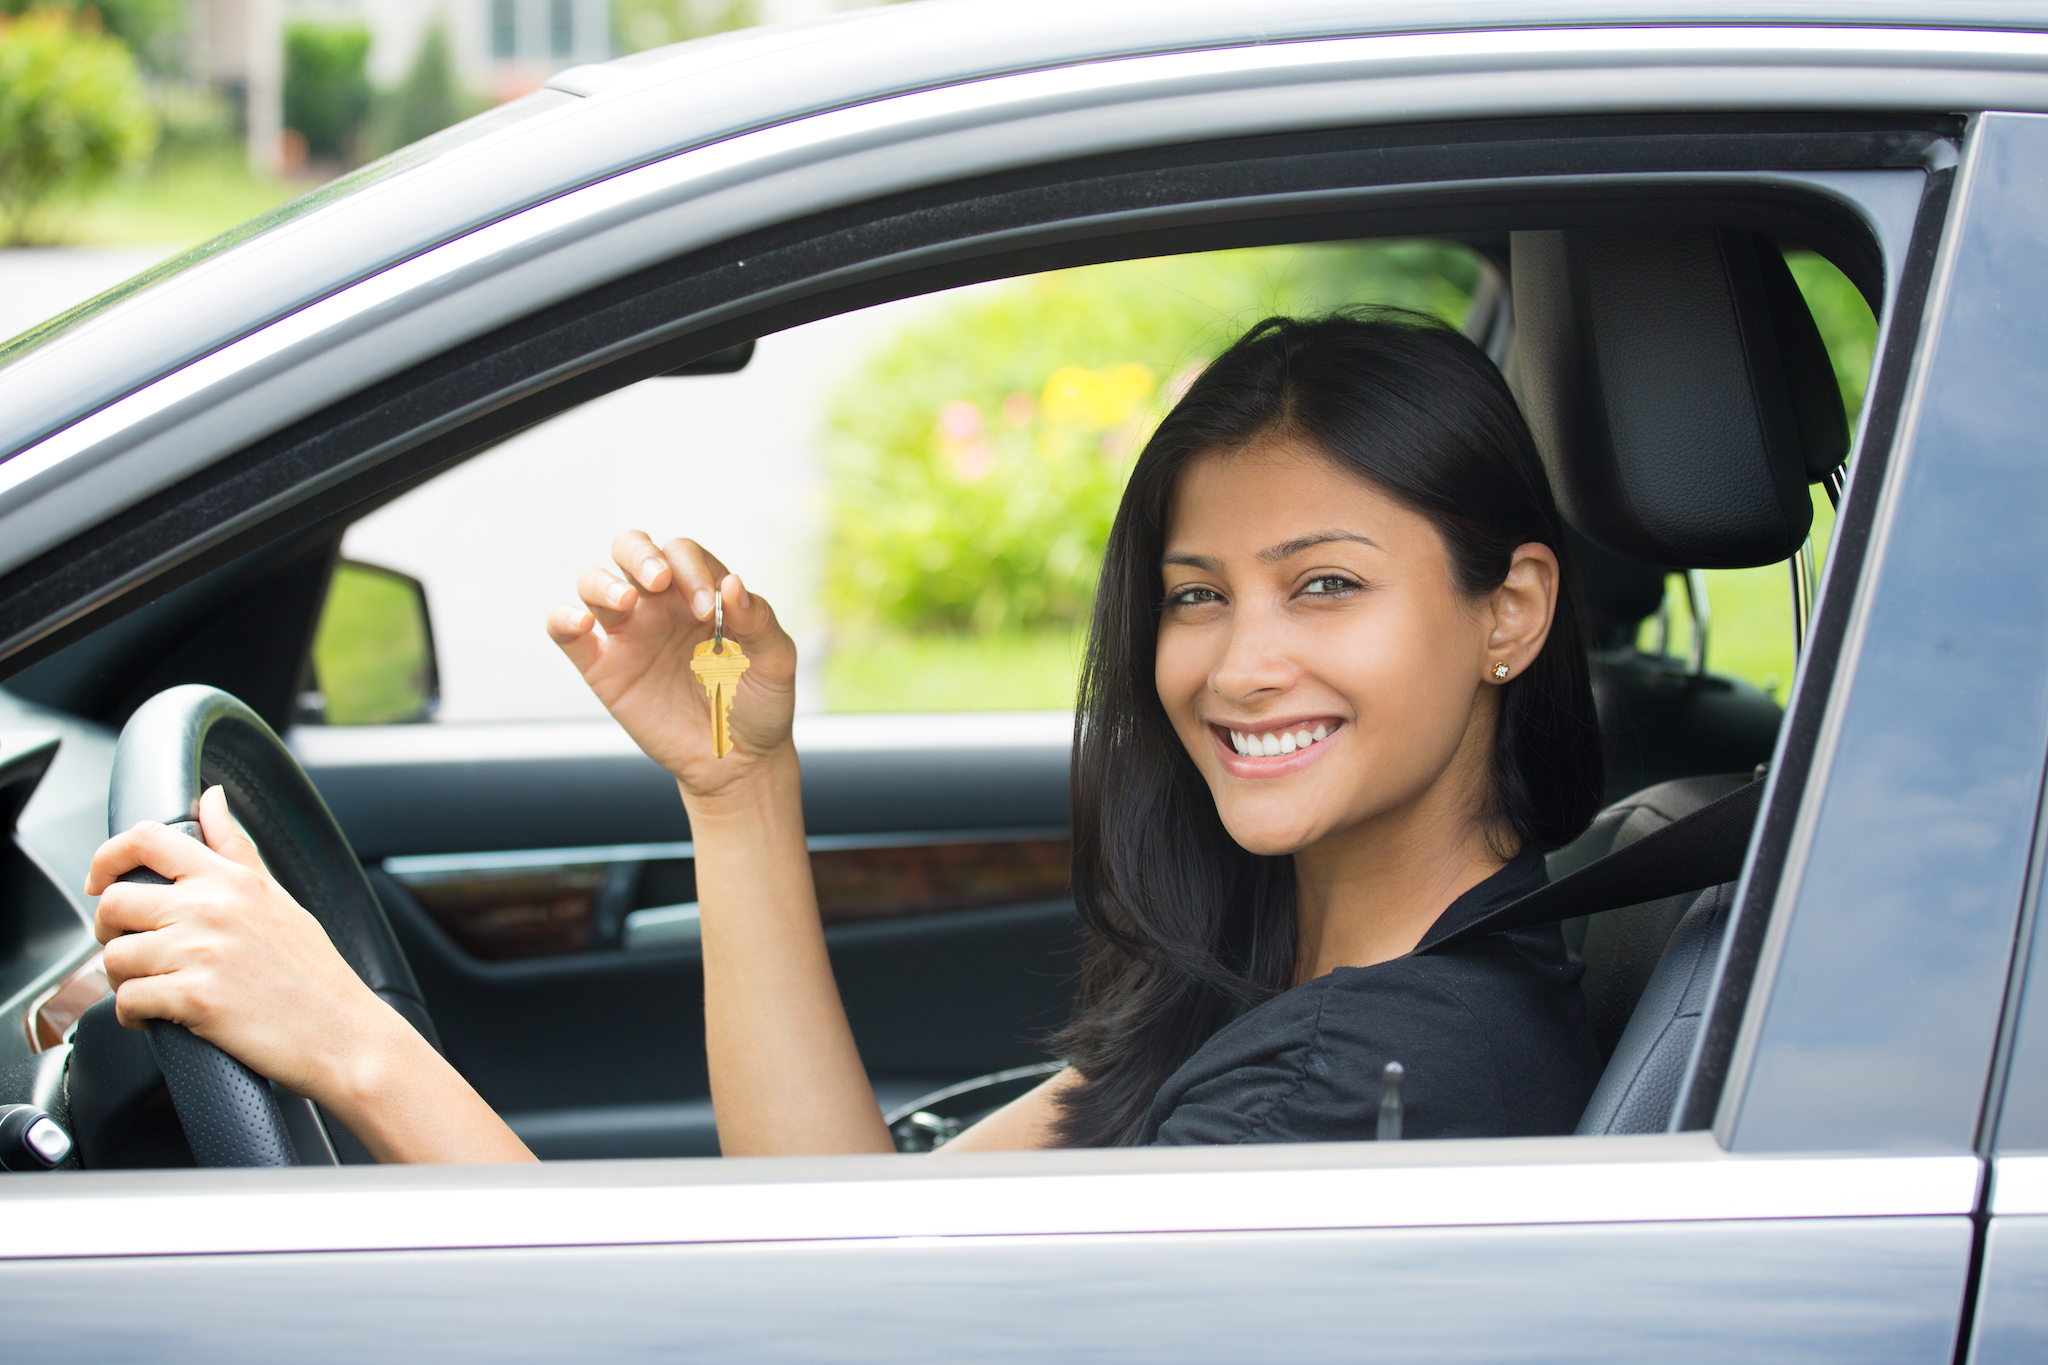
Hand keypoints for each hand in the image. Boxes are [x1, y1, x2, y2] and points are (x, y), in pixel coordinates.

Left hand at [86, 786, 413, 1105]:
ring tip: (151, 988)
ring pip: (113, 957)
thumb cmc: (314, 972)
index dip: (107, 857)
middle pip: (114, 902)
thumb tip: (212, 798)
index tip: (100, 881)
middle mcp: (212, 908)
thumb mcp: (277, 897)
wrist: (343, 1034)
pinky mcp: (194, 999)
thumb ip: (236, 848)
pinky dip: (132, 1015)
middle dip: (111, 932)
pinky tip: (157, 1017)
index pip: (146, 839)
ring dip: (121, 979)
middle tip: (134, 949)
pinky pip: (127, 1001)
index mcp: (231, 879)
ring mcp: (201, 953)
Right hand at [546, 532, 797, 795]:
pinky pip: (567, 633)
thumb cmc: (758, 704)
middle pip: (631, 548)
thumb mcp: (775, 662)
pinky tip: (580, 622)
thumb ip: (759, 620)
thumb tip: (732, 583)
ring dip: (602, 583)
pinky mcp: (604, 669)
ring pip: (594, 583)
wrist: (736, 762)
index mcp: (700, 593)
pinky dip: (563, 619)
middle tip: (659, 581)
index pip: (683, 554)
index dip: (692, 570)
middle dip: (640, 554)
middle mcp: (660, 605)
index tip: (707, 612)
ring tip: (626, 603)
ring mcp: (629, 635)